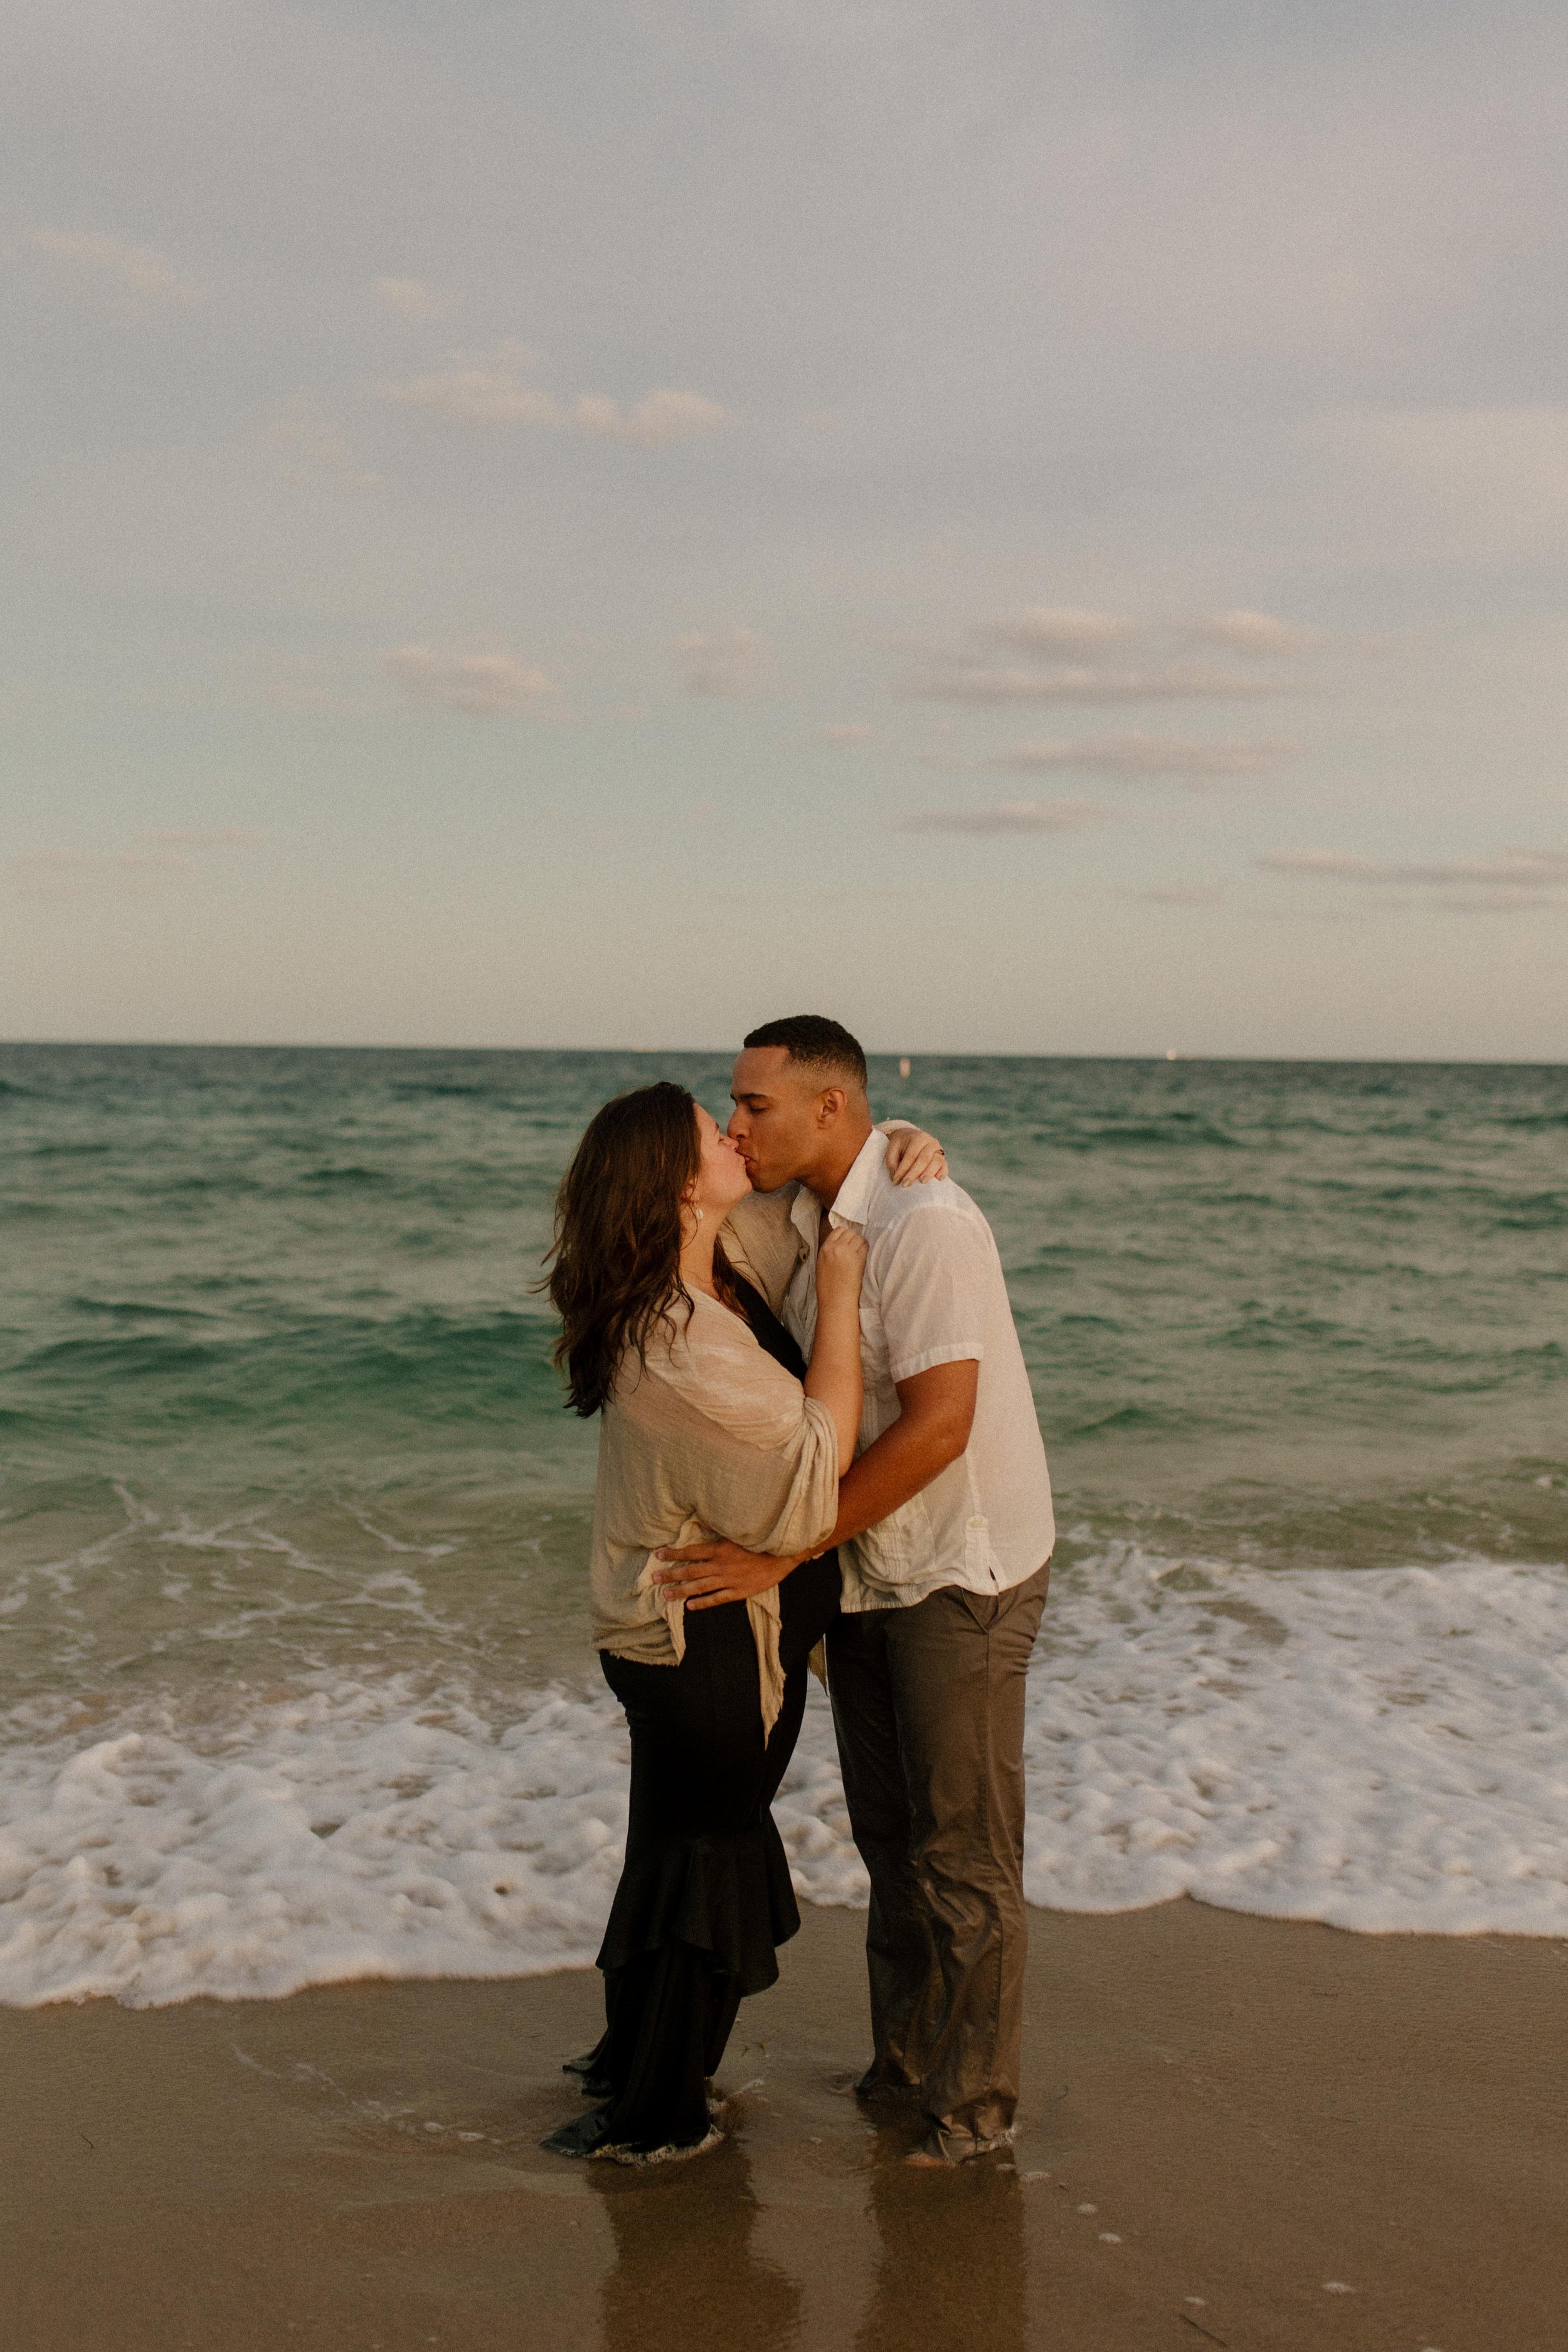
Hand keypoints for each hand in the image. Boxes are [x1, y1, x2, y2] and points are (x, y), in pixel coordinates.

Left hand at [653, 1538, 804, 1610]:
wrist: (782, 1556)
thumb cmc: (761, 1540)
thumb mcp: (738, 1531)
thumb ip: (718, 1526)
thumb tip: (699, 1517)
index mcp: (720, 1548)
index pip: (691, 1551)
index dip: (674, 1554)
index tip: (659, 1556)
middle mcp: (721, 1565)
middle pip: (691, 1570)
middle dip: (671, 1575)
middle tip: (655, 1579)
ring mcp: (729, 1580)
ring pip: (700, 1586)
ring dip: (681, 1591)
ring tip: (666, 1595)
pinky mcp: (738, 1592)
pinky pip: (716, 1599)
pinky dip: (702, 1603)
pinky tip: (690, 1606)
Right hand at [815, 1223, 866, 1309]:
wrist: (835, 1301)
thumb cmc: (828, 1287)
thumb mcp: (822, 1264)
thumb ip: (830, 1252)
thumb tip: (840, 1244)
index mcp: (825, 1248)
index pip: (838, 1230)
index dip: (845, 1235)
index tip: (848, 1242)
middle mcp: (836, 1247)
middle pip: (850, 1232)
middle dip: (854, 1238)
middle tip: (856, 1248)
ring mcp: (847, 1252)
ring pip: (859, 1237)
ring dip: (861, 1243)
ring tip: (860, 1253)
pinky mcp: (858, 1259)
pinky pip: (865, 1247)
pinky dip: (866, 1250)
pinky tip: (864, 1258)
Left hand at [884, 1126, 945, 1184]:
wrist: (911, 1137)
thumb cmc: (901, 1145)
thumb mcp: (893, 1148)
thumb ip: (891, 1162)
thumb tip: (896, 1178)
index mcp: (918, 1137)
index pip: (911, 1155)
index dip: (903, 1169)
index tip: (896, 1181)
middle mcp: (930, 1142)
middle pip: (924, 1158)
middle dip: (914, 1172)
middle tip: (906, 1184)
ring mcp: (938, 1150)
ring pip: (936, 1161)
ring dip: (930, 1172)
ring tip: (922, 1182)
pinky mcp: (942, 1158)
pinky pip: (944, 1165)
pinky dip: (943, 1172)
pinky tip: (939, 1179)